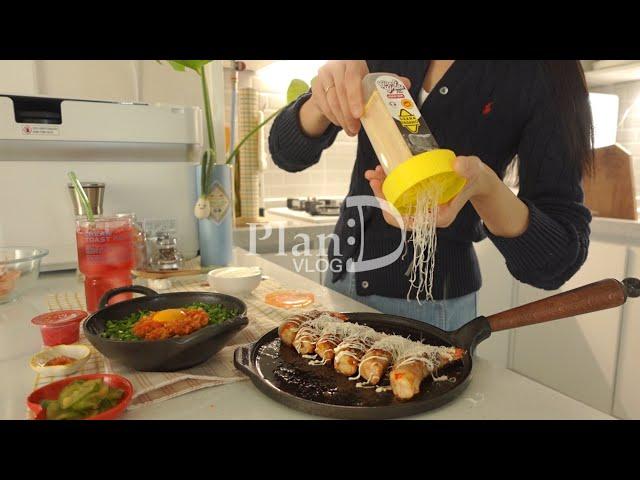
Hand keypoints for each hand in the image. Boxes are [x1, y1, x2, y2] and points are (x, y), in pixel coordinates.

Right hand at [303, 61, 410, 136]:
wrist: (334, 82)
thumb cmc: (357, 82)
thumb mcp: (370, 80)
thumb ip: (387, 82)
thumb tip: (406, 84)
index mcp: (352, 62)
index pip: (351, 79)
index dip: (355, 97)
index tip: (359, 115)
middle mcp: (335, 67)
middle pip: (340, 93)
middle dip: (348, 115)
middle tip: (356, 130)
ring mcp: (323, 77)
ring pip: (331, 101)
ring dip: (341, 119)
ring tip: (351, 131)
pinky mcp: (315, 87)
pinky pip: (324, 106)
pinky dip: (333, 117)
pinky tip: (341, 124)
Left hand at [364, 156, 496, 228]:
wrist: (476, 178)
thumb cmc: (475, 177)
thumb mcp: (474, 170)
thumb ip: (468, 168)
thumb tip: (457, 165)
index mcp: (438, 217)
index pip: (407, 222)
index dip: (390, 210)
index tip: (381, 194)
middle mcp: (426, 215)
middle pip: (396, 212)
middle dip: (381, 196)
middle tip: (373, 177)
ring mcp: (421, 207)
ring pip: (395, 202)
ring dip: (382, 188)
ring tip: (374, 172)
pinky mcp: (418, 197)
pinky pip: (400, 194)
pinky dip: (390, 183)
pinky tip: (384, 170)